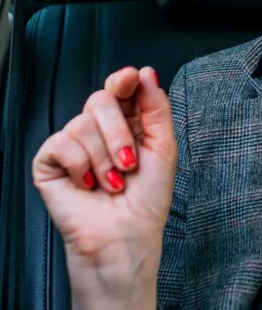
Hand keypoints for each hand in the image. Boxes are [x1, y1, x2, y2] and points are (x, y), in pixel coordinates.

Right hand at [32, 67, 176, 281]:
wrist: (125, 237)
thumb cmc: (147, 198)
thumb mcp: (163, 146)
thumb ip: (156, 108)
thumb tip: (146, 73)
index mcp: (127, 121)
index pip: (120, 87)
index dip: (124, 80)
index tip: (131, 78)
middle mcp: (99, 128)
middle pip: (100, 99)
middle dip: (119, 132)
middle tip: (129, 162)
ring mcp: (73, 144)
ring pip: (82, 123)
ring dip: (105, 158)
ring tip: (112, 182)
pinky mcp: (50, 161)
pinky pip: (62, 143)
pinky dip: (81, 166)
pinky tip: (88, 184)